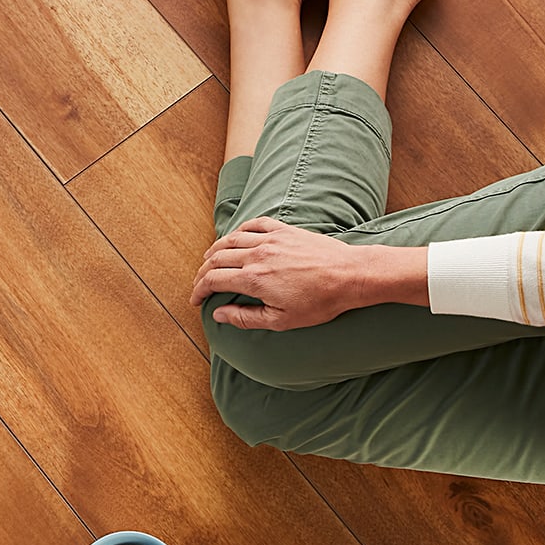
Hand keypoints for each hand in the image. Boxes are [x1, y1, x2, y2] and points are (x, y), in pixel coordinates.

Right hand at [188, 216, 388, 329]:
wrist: (349, 275)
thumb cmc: (320, 302)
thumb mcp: (281, 320)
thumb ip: (246, 317)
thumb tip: (219, 314)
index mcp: (254, 279)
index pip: (213, 280)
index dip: (199, 289)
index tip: (196, 299)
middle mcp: (257, 255)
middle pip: (217, 258)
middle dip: (202, 272)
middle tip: (200, 283)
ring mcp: (271, 239)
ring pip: (231, 239)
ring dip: (215, 249)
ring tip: (209, 258)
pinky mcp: (285, 230)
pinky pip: (254, 224)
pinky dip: (240, 230)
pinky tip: (237, 236)